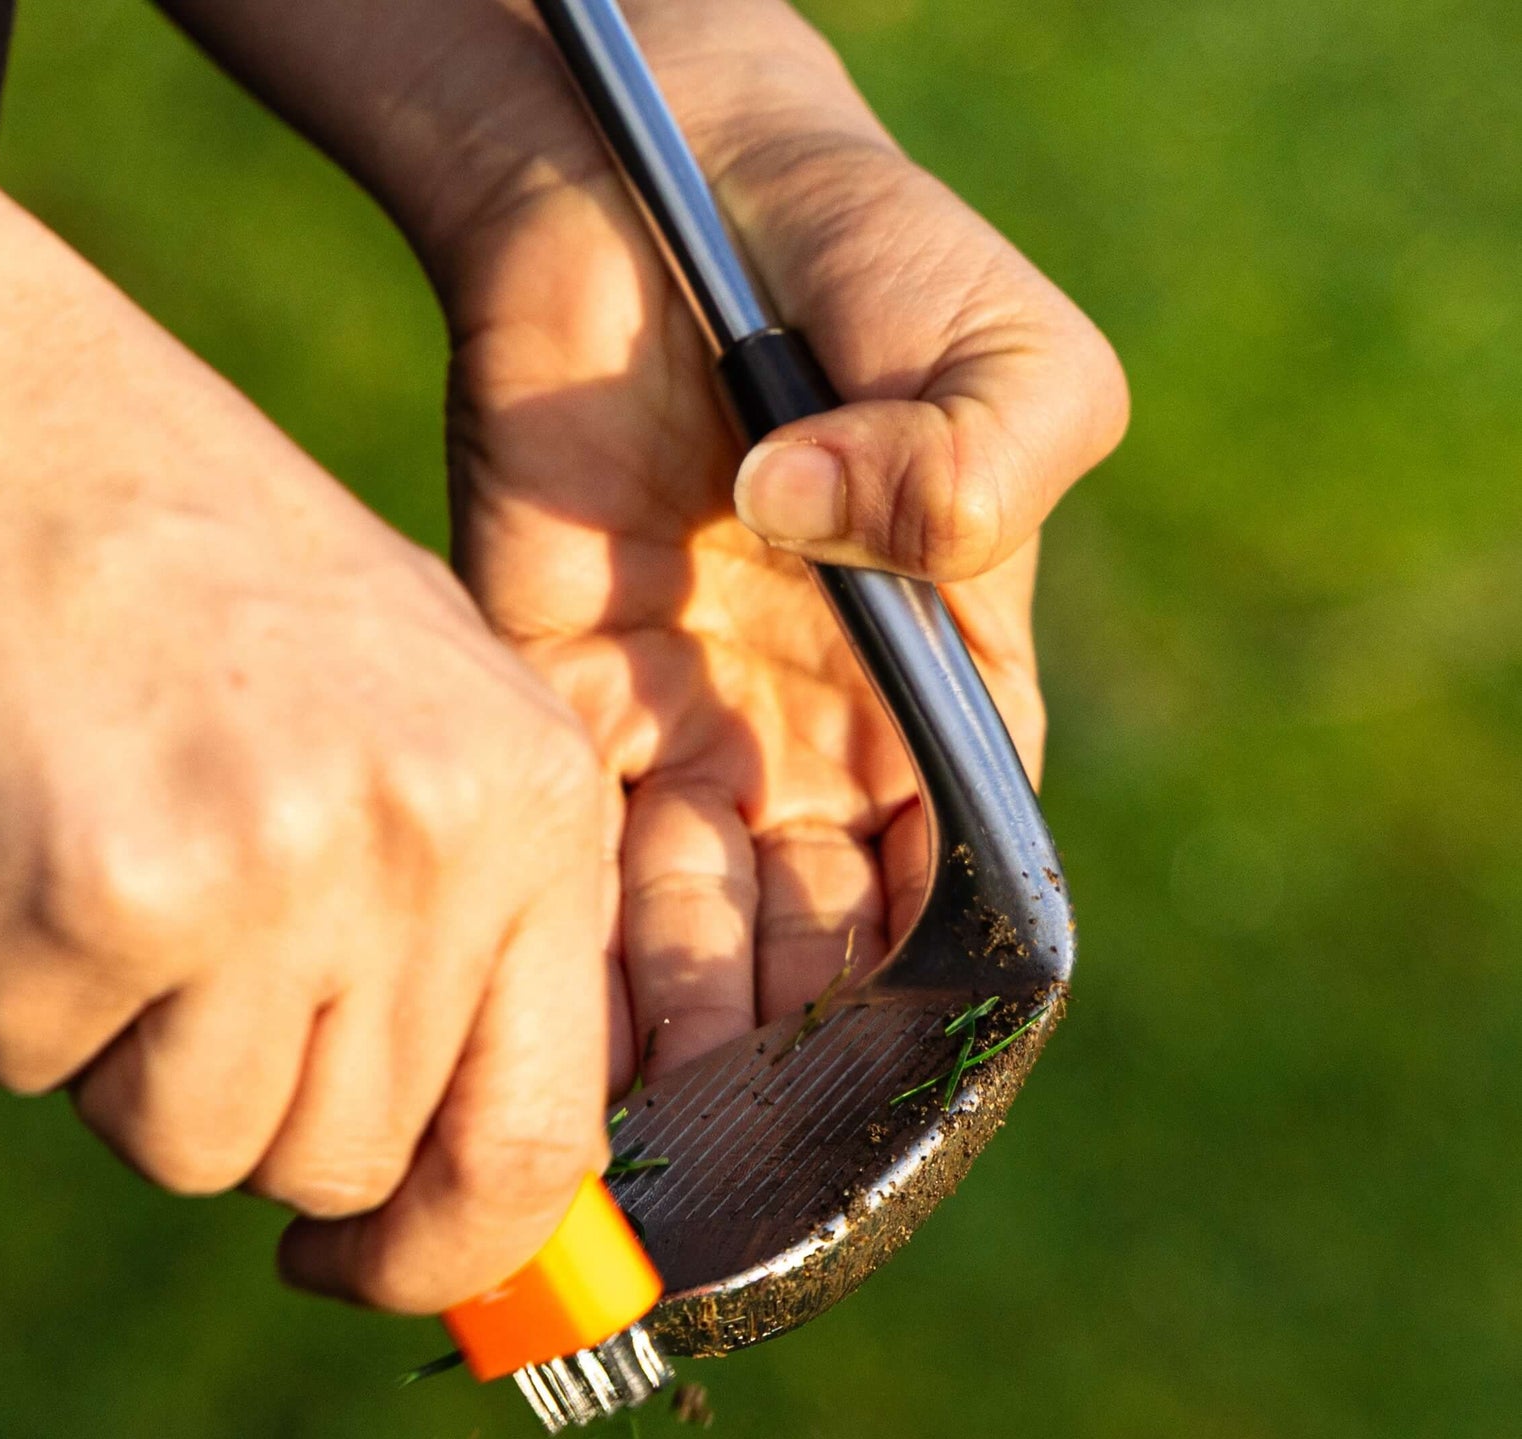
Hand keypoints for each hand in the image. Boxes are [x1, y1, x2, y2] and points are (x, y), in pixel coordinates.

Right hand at [0, 181, 611, 1312]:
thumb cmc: (204, 579)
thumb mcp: (408, 725)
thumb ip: (463, 949)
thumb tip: (465, 1214)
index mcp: (542, 809)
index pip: (544, 1136)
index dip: (455, 1254)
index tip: (360, 1268)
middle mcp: (428, 848)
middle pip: (349, 1161)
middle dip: (253, 1104)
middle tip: (184, 943)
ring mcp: (265, 873)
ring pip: (194, 1150)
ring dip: (128, 1054)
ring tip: (109, 859)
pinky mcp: (86, 896)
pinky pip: (37, 1069)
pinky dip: (6, 986)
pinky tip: (14, 822)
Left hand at [426, 0, 1127, 1083]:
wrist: (652, 193)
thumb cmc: (861, 258)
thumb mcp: (1001, 348)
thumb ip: (983, 458)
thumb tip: (827, 527)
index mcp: (946, 704)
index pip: (953, 896)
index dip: (921, 997)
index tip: (873, 1070)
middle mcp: (817, 749)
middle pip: (812, 950)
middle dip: (780, 1042)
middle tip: (734, 1121)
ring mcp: (689, 735)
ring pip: (692, 935)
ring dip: (677, 1024)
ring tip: (650, 1101)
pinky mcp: (567, 709)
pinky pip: (573, 862)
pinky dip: (573, 955)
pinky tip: (561, 1032)